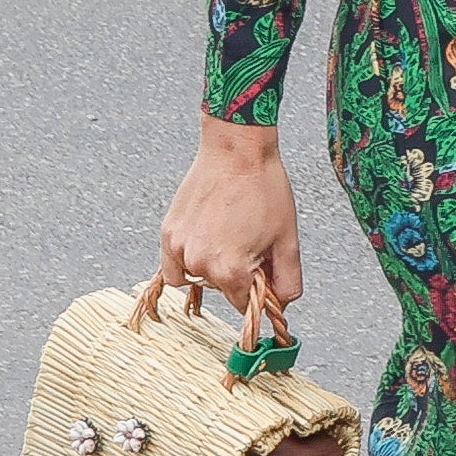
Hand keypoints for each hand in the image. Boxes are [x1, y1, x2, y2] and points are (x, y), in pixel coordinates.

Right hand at [160, 117, 305, 320]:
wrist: (237, 149)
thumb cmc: (264, 188)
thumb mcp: (288, 239)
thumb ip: (288, 280)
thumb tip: (281, 306)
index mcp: (230, 269)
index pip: (244, 304)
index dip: (258, 292)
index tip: (264, 274)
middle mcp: (199, 262)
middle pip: (223, 289)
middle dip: (239, 274)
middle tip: (251, 242)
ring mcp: (178, 248)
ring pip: (198, 277)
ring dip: (213, 267)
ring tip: (229, 235)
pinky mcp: (168, 233)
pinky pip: (173, 264)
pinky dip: (187, 260)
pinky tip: (207, 239)